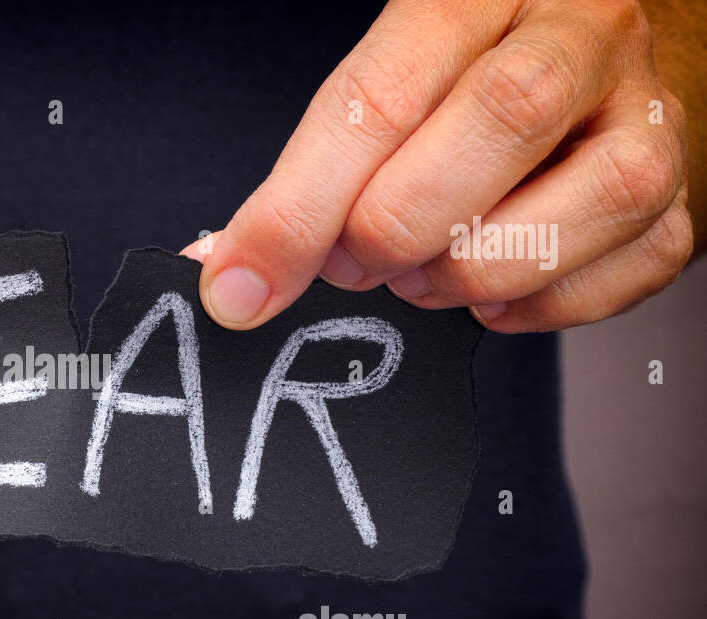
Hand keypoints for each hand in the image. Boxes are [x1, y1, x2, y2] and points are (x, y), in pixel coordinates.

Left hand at [186, 0, 693, 332]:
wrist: (580, 73)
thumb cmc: (461, 84)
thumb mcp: (379, 93)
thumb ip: (307, 178)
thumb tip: (234, 277)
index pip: (384, 94)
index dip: (300, 206)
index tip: (241, 281)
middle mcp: (581, 34)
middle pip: (503, 119)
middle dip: (396, 224)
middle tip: (357, 259)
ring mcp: (646, 114)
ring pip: (582, 200)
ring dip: (468, 272)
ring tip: (423, 270)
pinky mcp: (677, 199)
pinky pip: (618, 274)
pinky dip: (534, 307)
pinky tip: (493, 286)